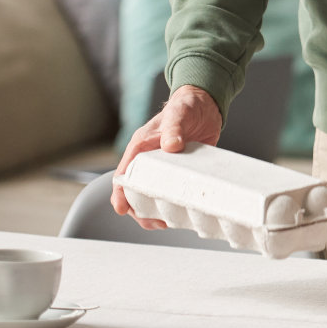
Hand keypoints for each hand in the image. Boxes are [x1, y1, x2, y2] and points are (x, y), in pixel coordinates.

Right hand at [110, 83, 222, 227]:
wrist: (206, 104)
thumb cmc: (185, 106)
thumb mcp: (178, 114)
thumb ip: (173, 128)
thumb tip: (171, 145)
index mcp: (141, 148)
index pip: (123, 174)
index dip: (120, 193)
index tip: (122, 208)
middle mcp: (149, 161)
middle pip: (135, 191)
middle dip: (139, 210)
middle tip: (154, 222)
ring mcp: (165, 168)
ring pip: (153, 195)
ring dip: (156, 211)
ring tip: (167, 223)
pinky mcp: (181, 172)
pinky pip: (173, 192)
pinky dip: (174, 203)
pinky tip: (182, 212)